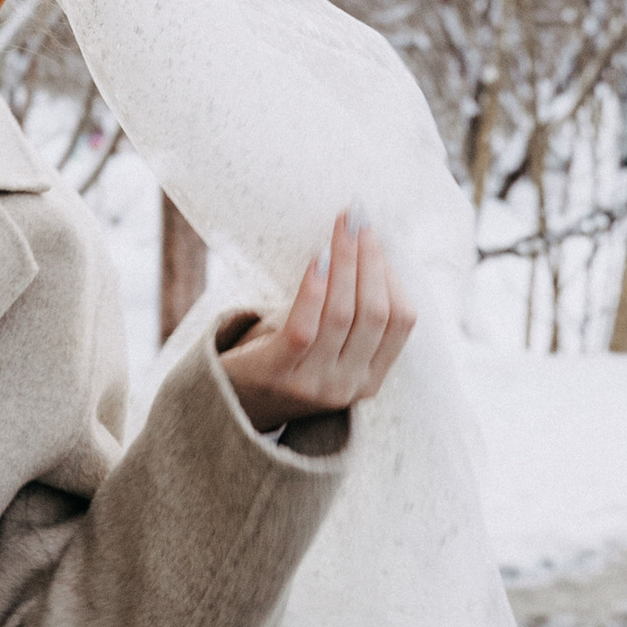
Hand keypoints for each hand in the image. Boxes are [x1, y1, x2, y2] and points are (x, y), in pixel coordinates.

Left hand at [219, 212, 413, 429]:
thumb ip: (349, 315)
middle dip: (369, 259)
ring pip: (343, 314)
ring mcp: (314, 384)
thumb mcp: (325, 348)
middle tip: (358, 220)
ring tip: (340, 229)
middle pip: (375, 313)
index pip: (400, 322)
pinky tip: (316, 260)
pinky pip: (305, 327)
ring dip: (345, 263)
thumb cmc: (279, 360)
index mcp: (369, 380)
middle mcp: (348, 386)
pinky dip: (314, 289)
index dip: (391, 275)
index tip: (375, 238)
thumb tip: (366, 247)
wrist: (226, 406)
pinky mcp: (277, 374)